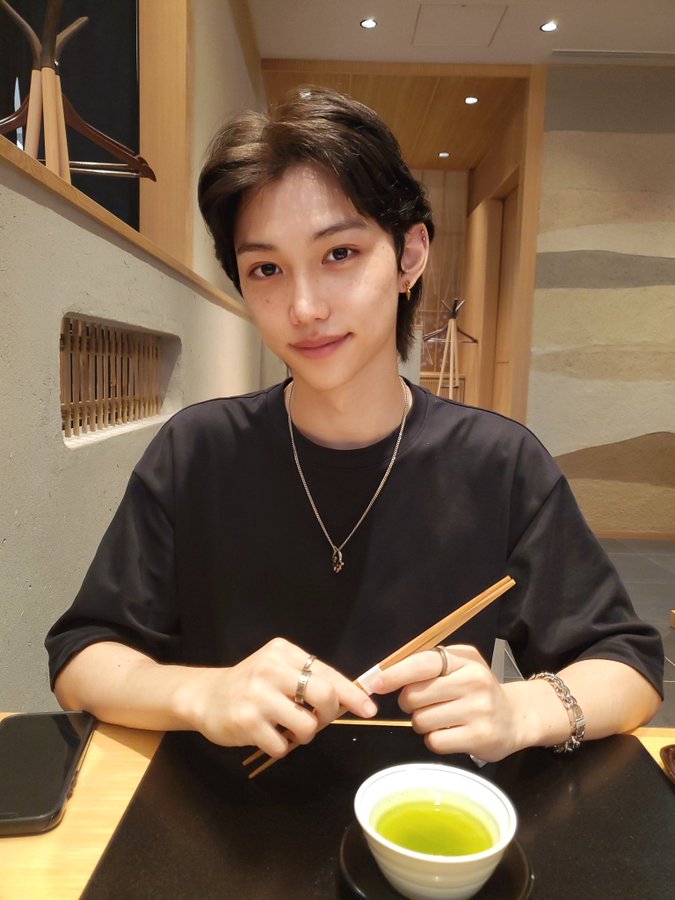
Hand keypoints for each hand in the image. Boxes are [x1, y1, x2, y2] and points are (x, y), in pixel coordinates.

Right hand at [179, 638, 376, 757]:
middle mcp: (271, 669)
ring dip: (304, 735)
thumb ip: (309, 679)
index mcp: (283, 652)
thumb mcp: (278, 670)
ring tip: (288, 728)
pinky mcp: (247, 722)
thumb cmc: (250, 685)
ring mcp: (258, 696)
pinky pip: (283, 745)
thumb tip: (350, 700)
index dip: (352, 694)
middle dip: (329, 714)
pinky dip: (281, 746)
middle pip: (324, 695)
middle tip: (319, 720)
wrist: (205, 696)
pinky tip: (267, 734)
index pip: (328, 673)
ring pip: (307, 725)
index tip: (368, 708)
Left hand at [370, 644, 521, 761]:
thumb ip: (430, 662)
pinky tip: (450, 733)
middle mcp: (473, 682)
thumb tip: (389, 672)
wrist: (516, 717)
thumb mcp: (462, 664)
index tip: (376, 684)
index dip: (395, 674)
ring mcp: (477, 711)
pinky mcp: (478, 738)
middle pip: (414, 696)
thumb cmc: (478, 689)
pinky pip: (435, 741)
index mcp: (464, 660)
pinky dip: (435, 739)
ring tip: (441, 718)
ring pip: (421, 720)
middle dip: (409, 703)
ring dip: (422, 722)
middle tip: (423, 704)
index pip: (422, 664)